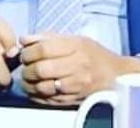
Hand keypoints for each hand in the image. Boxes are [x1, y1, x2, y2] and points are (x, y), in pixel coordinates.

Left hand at [20, 33, 139, 104]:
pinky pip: (46, 99)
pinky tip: (34, 87)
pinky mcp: (72, 100)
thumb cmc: (94, 54)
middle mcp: (76, 66)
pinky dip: (35, 94)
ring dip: (28, 82)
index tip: (24, 51)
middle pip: (40, 69)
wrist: (116, 76)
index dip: (28, 51)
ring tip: (27, 76)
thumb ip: (48, 37)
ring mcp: (74, 86)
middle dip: (26, 67)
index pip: (44, 49)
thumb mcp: (75, 39)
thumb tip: (24, 39)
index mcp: (77, 47)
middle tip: (24, 64)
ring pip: (41, 86)